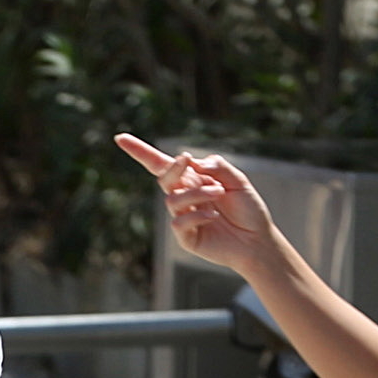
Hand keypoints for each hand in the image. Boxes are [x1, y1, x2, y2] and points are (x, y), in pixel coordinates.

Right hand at [117, 134, 282, 278]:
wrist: (257, 240)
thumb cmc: (248, 208)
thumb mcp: (237, 180)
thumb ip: (217, 166)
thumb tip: (192, 162)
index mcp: (192, 179)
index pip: (161, 164)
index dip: (140, 151)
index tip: (120, 138)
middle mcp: (184, 196)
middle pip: (163, 177)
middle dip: (172, 168)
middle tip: (187, 160)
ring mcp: (182, 217)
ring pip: (173, 199)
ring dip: (196, 192)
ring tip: (219, 193)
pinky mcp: (185, 237)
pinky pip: (179, 222)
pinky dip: (197, 215)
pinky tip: (213, 216)